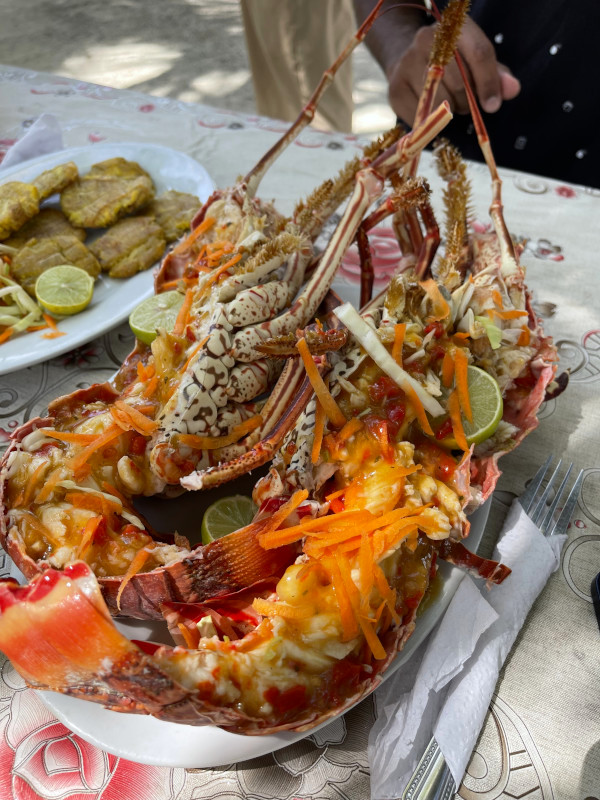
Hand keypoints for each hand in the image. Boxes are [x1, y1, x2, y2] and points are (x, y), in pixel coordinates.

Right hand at [387, 16, 520, 123]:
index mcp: (455, 28)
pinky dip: (431, 121)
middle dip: (468, 100)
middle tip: (466, 104)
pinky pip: (420, 116)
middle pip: (459, 81)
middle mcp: (427, 40)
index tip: (493, 106)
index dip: (489, 82)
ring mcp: (407, 64)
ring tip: (449, 104)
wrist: (404, 57)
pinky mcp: (395, 90)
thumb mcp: (476, 60)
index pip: (479, 53)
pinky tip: (431, 110)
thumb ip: (498, 75)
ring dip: (451, 111)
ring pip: (440, 100)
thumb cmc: (449, 62)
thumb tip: (513, 89)